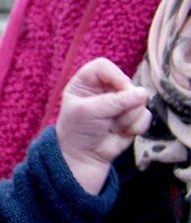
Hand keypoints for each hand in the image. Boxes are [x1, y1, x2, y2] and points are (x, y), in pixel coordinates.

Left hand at [55, 58, 150, 193]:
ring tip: (111, 126)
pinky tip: (120, 132)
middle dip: (123, 102)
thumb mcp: (89, 112)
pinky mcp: (132, 115)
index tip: (120, 89)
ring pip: (140, 100)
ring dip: (127, 117)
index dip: (114, 75)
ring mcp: (120, 102)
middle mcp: (104, 89)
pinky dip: (135, 126)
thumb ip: (115, 101)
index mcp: (85, 82)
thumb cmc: (78, 130)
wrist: (84, 156)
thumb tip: (143, 94)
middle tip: (111, 116)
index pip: (103, 66)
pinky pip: (145, 115)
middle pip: (126, 82)